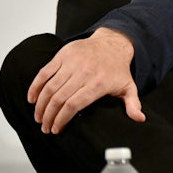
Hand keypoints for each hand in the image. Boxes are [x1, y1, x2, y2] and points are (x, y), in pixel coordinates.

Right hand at [27, 27, 145, 133]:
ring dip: (40, 105)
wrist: (112, 43)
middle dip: (49, 116)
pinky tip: (31, 99)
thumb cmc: (117, 68)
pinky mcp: (63, 54)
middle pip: (59, 98)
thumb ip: (133, 104)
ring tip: (38, 118)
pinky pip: (44, 72)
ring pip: (50, 87)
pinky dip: (35, 86)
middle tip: (45, 128)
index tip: (56, 130)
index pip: (74, 104)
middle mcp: (84, 72)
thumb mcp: (128, 86)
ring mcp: (72, 62)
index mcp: (98, 83)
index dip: (62, 119)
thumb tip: (140, 119)